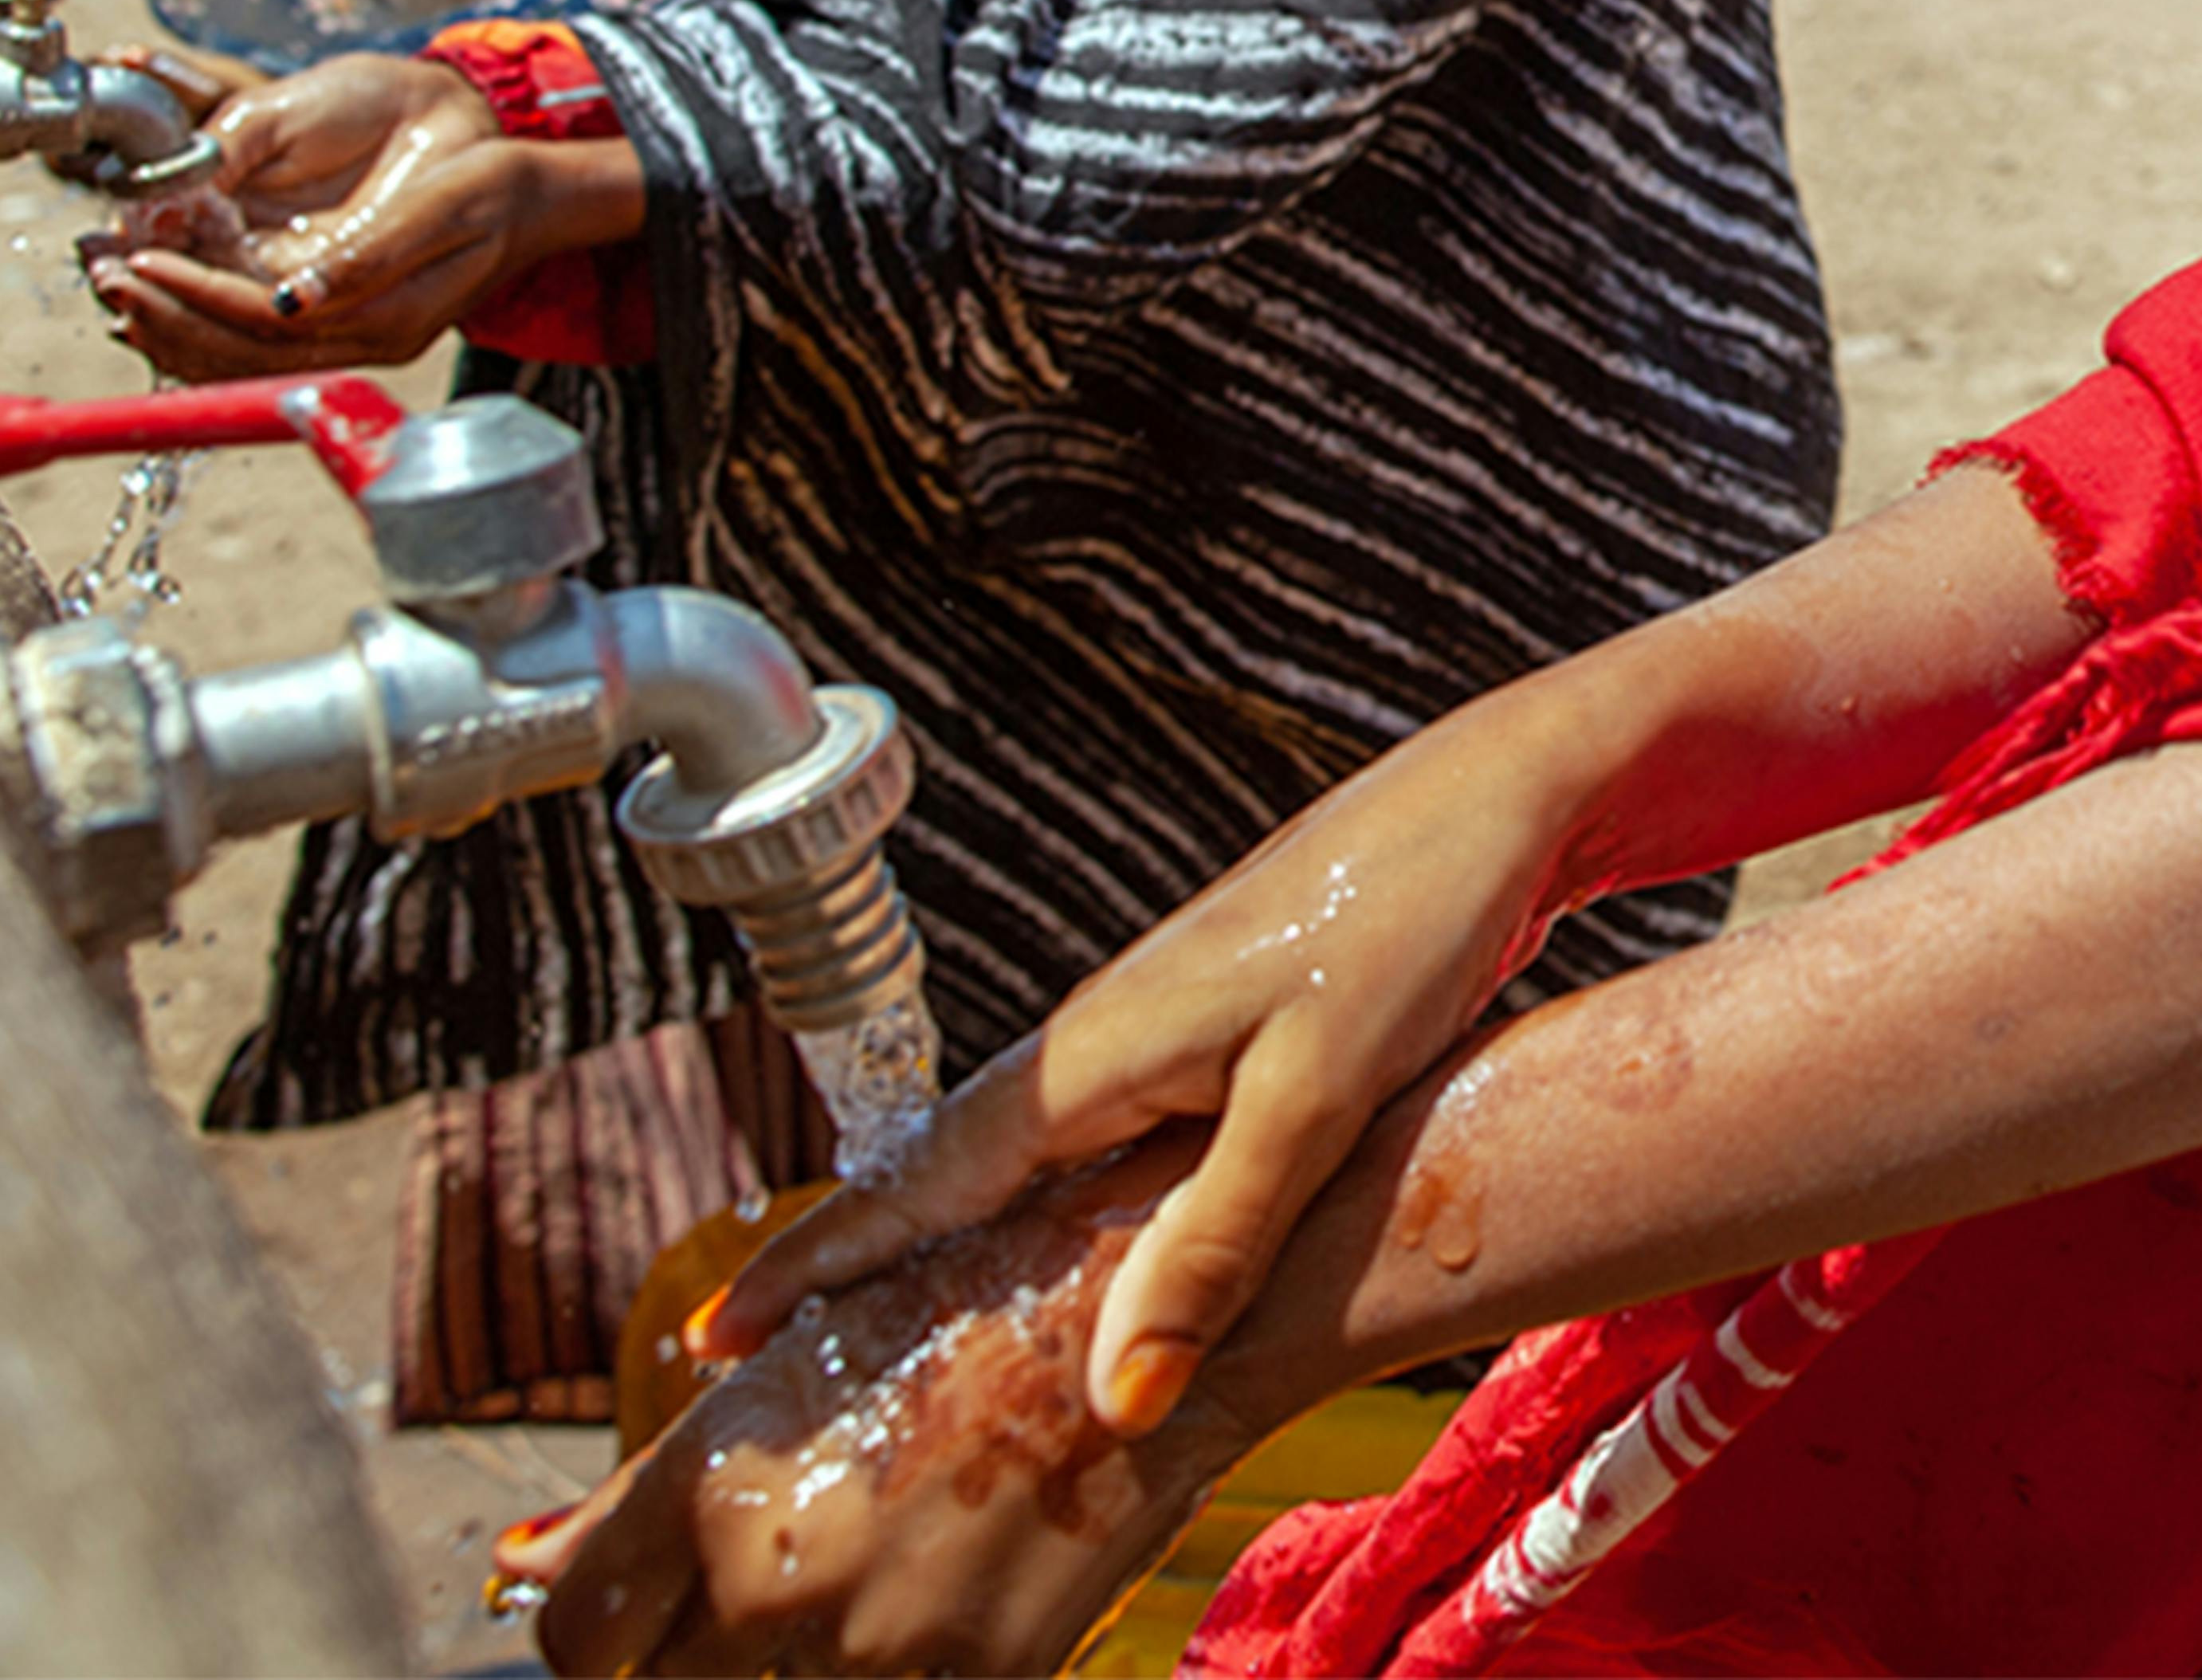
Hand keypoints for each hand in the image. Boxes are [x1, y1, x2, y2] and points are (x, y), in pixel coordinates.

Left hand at [85, 52, 632, 374]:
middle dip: (162, 315)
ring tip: (112, 281)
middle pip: (236, 353)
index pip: (262, 324)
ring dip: (167, 323)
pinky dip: (194, 321)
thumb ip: (371, 253)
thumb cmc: (491, 188)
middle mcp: (358, 341)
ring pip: (234, 355)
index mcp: (384, 319)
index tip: (137, 261)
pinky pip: (248, 341)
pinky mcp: (335, 321)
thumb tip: (293, 298)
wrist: (533, 199)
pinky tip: (158, 293)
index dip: (192, 296)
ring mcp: (345, 336)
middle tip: (103, 271)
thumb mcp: (443, 205)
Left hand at [520, 1135, 1256, 1676]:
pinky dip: (898, 1674)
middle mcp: (779, 1579)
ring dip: (795, 1669)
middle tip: (757, 1610)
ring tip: (860, 1599)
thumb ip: (641, 1497)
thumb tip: (521, 1568)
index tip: (638, 1627)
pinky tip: (928, 1620)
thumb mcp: (785, 1376)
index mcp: (712, 1489)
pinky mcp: (990, 1678)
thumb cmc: (962, 1308)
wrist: (1152, 1304)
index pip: (575, 1641)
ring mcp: (887, 1646)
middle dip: (697, 1658)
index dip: (599, 1640)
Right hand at [688, 692, 1604, 1435]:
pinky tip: (1033, 1260)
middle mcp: (1095, 1046)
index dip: (817, 1263)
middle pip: (938, 1178)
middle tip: (741, 1364)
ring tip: (849, 1332)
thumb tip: (1117, 1391)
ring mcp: (1145, 1040)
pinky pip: (1078, 1151)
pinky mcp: (1201, 1042)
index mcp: (1093, 1057)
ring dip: (928, 1241)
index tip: (710, 1335)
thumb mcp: (1314, 1102)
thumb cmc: (1411, 926)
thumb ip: (1215, 1246)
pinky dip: (1027, 1212)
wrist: (1490, 809)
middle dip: (843, 1266)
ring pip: (1008, 1165)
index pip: (917, 1182)